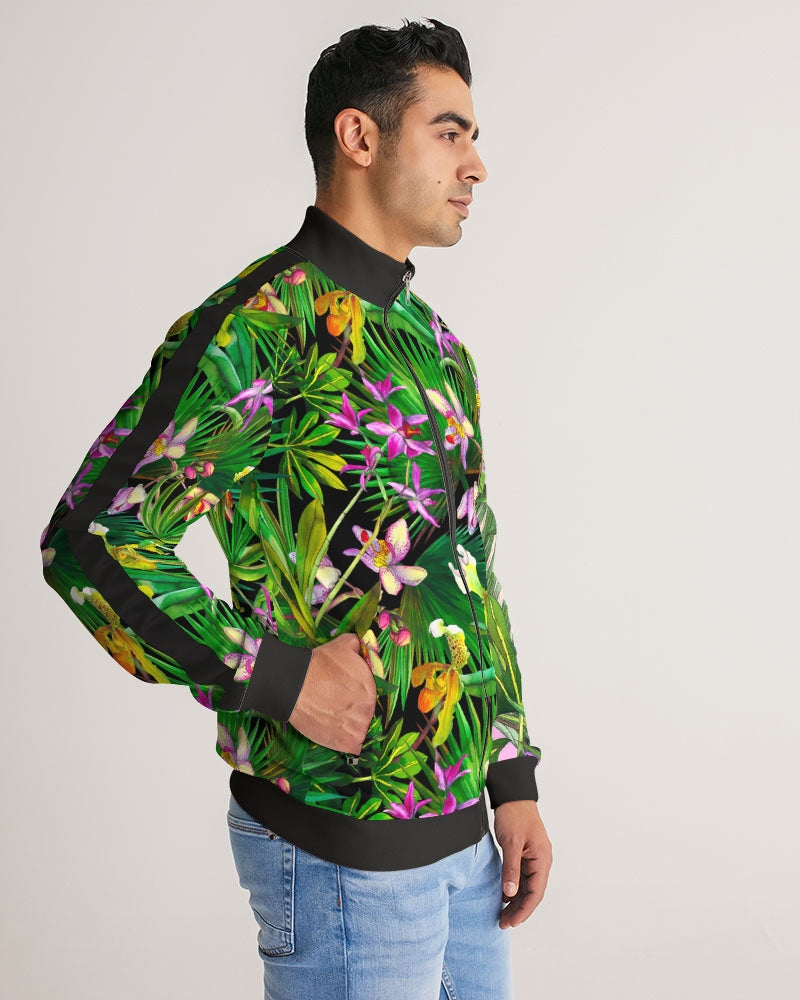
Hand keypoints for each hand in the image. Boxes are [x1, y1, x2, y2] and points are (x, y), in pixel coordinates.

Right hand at [288, 633, 376, 753]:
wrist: (295, 685)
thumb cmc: (319, 664)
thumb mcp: (344, 644)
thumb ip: (358, 645)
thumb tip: (362, 643)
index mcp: (372, 688)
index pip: (372, 697)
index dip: (359, 697)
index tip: (348, 696)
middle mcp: (369, 709)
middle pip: (367, 714)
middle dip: (355, 711)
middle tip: (338, 707)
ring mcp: (358, 728)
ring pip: (361, 731)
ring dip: (351, 728)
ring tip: (334, 720)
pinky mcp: (345, 743)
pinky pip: (354, 748)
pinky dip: (347, 744)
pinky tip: (337, 735)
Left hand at [493, 799, 552, 928]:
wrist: (513, 795)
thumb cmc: (514, 815)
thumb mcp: (511, 843)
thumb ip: (511, 869)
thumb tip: (510, 894)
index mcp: (542, 859)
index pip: (536, 892)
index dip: (524, 910)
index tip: (511, 922)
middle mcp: (542, 860)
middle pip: (532, 892)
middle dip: (519, 909)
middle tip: (503, 923)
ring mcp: (534, 858)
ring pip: (527, 886)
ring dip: (516, 901)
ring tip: (502, 915)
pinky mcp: (526, 854)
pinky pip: (522, 876)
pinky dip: (514, 888)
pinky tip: (504, 896)